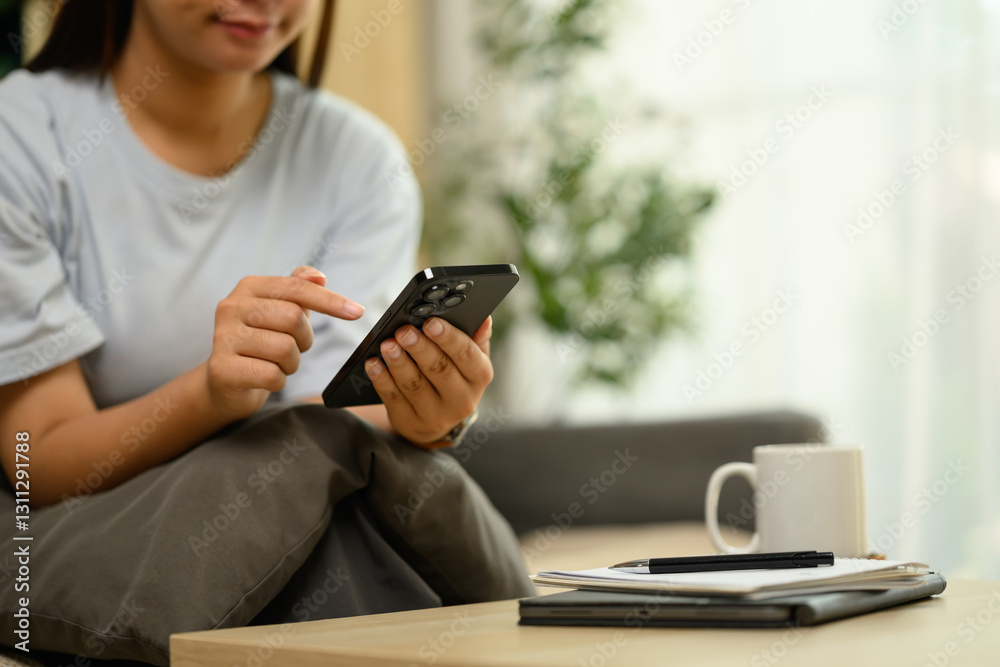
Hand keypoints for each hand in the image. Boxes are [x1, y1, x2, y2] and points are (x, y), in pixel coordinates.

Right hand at [205, 266, 363, 419]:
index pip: (297, 288)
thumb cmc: (260, 342)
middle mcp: (232, 307)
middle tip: (293, 347)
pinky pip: (272, 375)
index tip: (358, 312)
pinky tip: (264, 377)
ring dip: (291, 363)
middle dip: (304, 339)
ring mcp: (224, 337)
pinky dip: (278, 380)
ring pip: (285, 349)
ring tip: (274, 362)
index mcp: (249, 287)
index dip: (331, 301)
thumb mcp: (279, 310)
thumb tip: (318, 276)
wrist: (225, 382)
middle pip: (294, 318)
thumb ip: (298, 289)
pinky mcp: (222, 369)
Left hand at [364, 316, 493, 446]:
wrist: (437, 419)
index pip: (467, 355)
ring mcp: (436, 415)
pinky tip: (373, 364)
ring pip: (414, 385)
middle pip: (439, 369)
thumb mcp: (470, 361)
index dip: (449, 338)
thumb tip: (484, 319)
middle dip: (420, 348)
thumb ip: (475, 339)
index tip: (431, 322)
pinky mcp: (410, 422)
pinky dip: (382, 379)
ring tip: (387, 345)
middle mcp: (462, 399)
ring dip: (399, 362)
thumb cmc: (454, 378)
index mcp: (480, 377)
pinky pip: (393, 398)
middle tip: (404, 331)